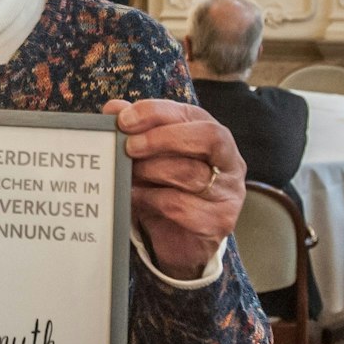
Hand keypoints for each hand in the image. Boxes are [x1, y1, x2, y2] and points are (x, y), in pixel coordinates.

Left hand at [103, 99, 245, 278]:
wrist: (178, 235)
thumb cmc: (166, 186)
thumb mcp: (150, 155)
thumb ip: (136, 130)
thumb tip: (114, 108)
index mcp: (212, 134)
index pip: (190, 114)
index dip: (155, 113)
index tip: (123, 120)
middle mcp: (229, 159)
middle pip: (206, 137)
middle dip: (162, 139)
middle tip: (129, 148)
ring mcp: (229, 191)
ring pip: (191, 173)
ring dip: (152, 172)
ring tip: (129, 176)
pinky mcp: (220, 220)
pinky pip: (182, 206)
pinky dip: (152, 200)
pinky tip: (137, 199)